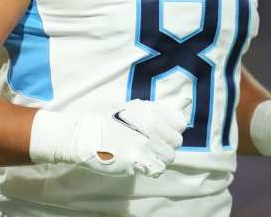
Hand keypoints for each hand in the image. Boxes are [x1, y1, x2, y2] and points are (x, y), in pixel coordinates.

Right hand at [31, 97, 189, 177]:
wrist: (84, 135)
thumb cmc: (110, 121)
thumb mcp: (135, 107)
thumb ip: (162, 106)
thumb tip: (187, 100)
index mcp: (150, 110)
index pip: (180, 122)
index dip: (171, 128)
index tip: (159, 131)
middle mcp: (150, 125)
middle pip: (176, 141)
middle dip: (164, 144)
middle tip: (146, 142)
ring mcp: (144, 144)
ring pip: (169, 157)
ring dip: (158, 157)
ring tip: (141, 152)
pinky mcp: (137, 160)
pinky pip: (158, 169)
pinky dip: (151, 168)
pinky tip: (140, 162)